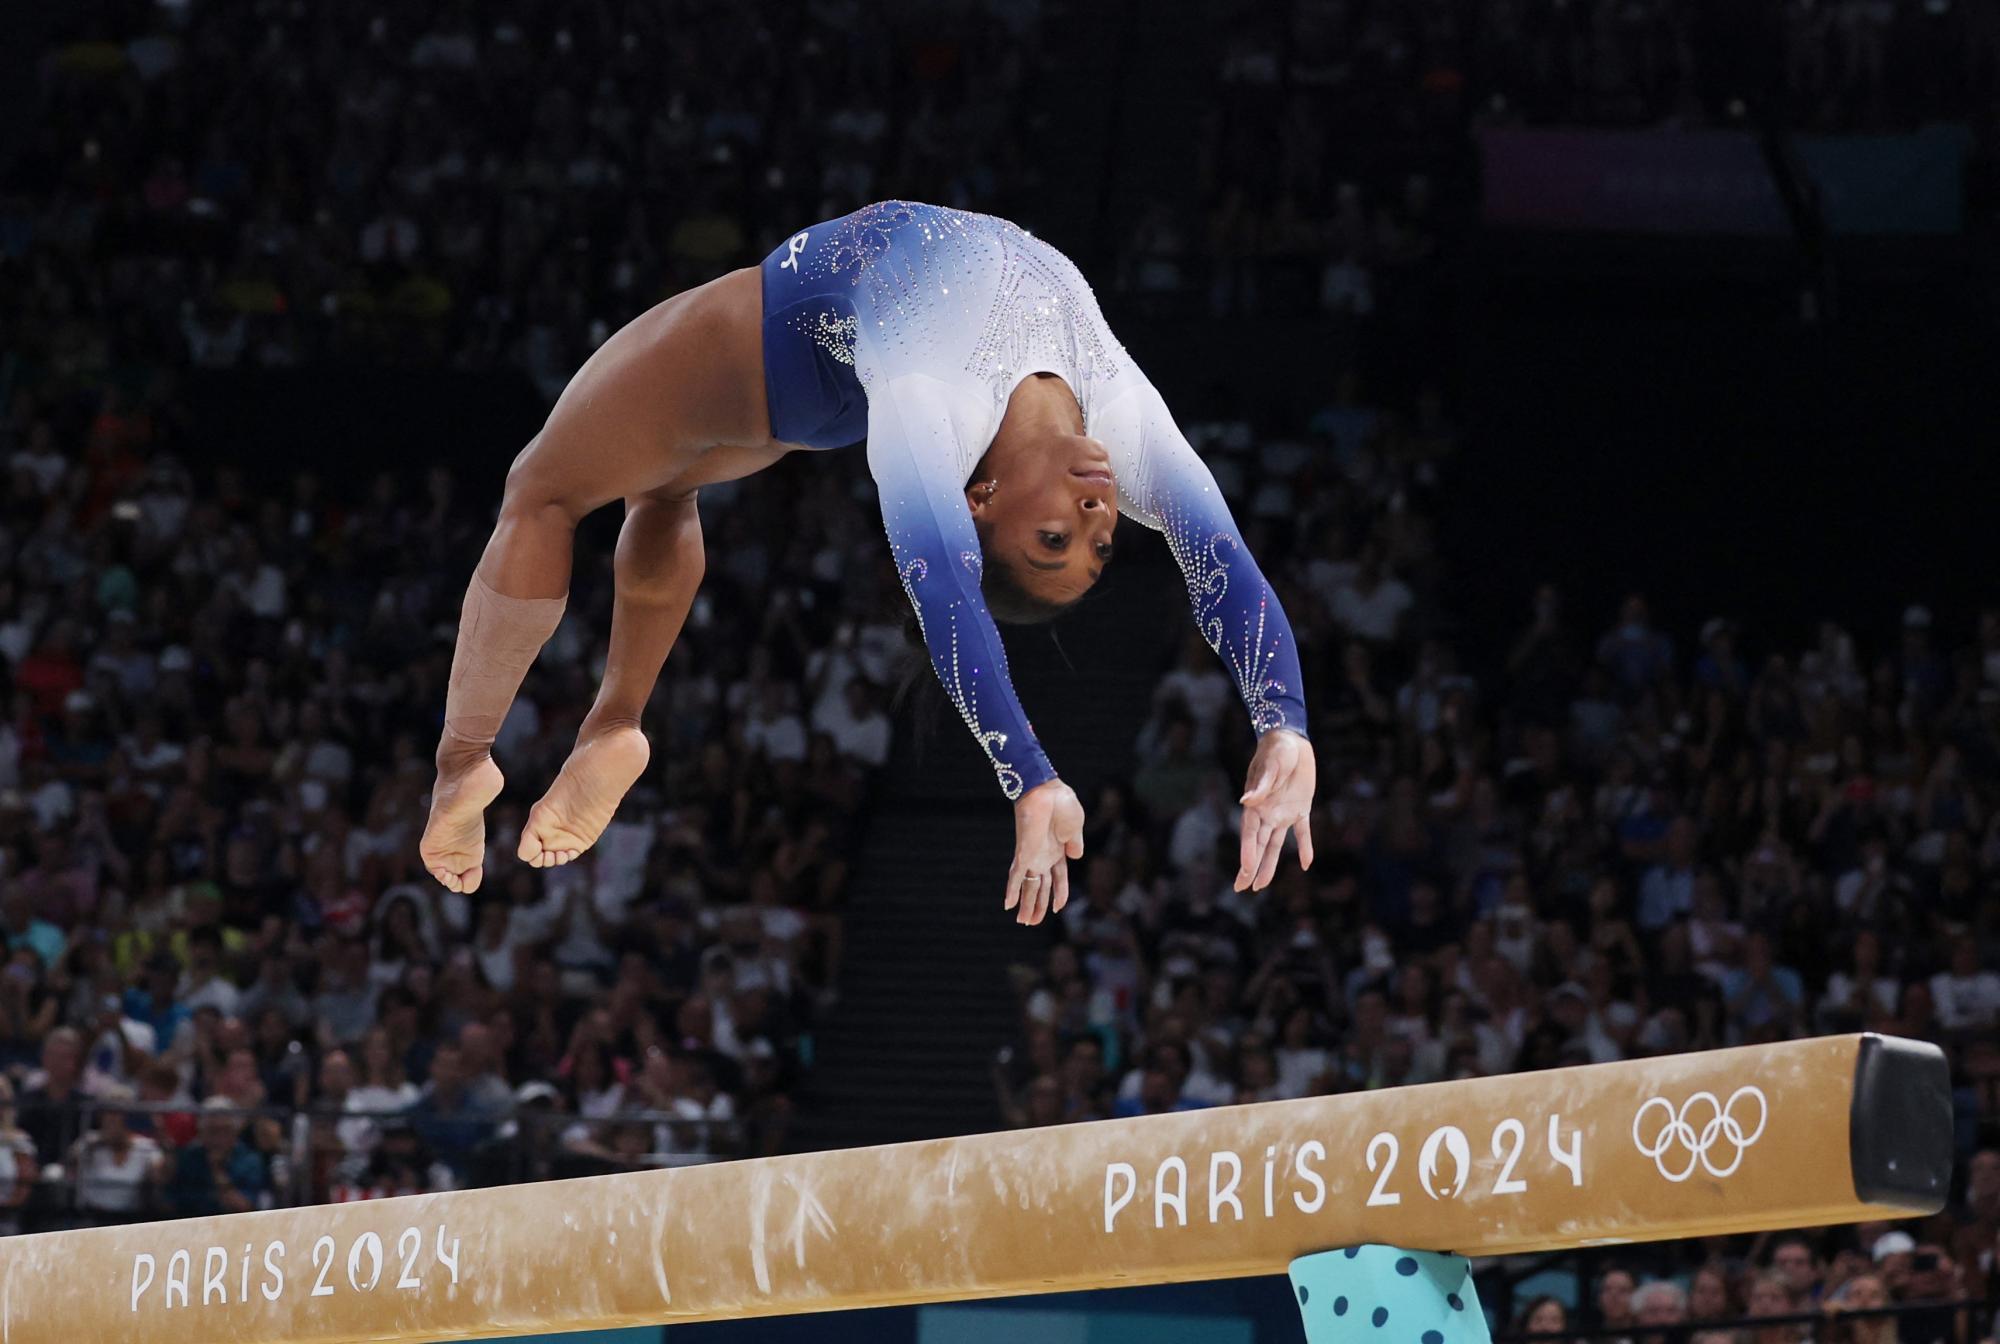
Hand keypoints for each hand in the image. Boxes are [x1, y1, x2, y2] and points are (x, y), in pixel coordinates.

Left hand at [1006, 780, 1083, 925]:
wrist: (1047, 790)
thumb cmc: (1063, 803)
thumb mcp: (1076, 827)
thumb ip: (1075, 844)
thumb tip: (1076, 857)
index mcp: (1059, 850)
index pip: (1059, 878)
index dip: (1059, 894)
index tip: (1058, 909)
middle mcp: (1044, 856)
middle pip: (1041, 887)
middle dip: (1038, 906)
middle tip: (1031, 923)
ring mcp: (1033, 856)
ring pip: (1029, 886)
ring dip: (1027, 905)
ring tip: (1023, 922)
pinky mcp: (1023, 852)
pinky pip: (1016, 875)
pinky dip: (1012, 890)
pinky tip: (1007, 905)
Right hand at [1237, 730, 1315, 891]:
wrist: (1291, 739)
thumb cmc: (1276, 749)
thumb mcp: (1270, 765)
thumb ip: (1261, 785)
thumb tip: (1246, 801)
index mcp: (1256, 804)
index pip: (1250, 834)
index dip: (1247, 852)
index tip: (1246, 870)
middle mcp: (1267, 812)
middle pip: (1258, 845)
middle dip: (1250, 867)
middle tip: (1242, 888)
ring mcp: (1283, 812)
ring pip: (1275, 845)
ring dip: (1269, 864)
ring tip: (1261, 886)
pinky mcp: (1301, 808)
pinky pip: (1303, 832)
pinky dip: (1305, 847)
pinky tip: (1306, 864)